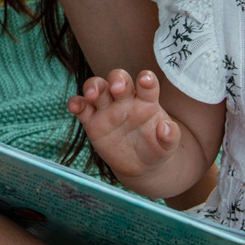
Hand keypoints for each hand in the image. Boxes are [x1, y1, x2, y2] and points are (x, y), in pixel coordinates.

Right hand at [67, 70, 193, 193]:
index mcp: (146, 101)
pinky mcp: (92, 121)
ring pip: (97, 88)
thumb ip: (170, 136)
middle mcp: (126, 100)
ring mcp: (107, 109)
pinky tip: (74, 106)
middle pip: (119, 79)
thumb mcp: (168, 146)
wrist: (140, 165)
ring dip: (93, 86)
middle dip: (117, 79)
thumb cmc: (156, 148)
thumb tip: (166, 128)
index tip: (145, 80)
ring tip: (92, 95)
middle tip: (118, 88)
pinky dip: (76, 103)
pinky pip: (82, 107)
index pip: (146, 84)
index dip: (146, 79)